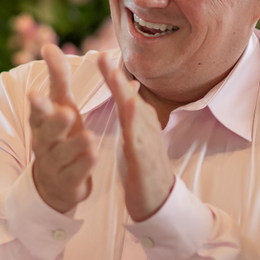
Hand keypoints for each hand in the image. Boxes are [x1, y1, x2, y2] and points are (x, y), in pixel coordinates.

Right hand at [30, 44, 94, 213]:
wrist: (55, 182)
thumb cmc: (61, 134)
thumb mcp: (59, 105)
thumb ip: (57, 77)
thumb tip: (49, 45)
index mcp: (43, 121)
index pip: (38, 110)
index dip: (37, 103)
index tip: (34, 94)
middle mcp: (45, 141)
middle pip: (46, 132)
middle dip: (55, 123)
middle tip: (66, 113)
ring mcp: (54, 163)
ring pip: (62, 154)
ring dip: (75, 145)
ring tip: (88, 137)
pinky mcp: (67, 181)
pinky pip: (74, 174)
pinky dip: (83, 165)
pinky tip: (93, 155)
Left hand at [98, 54, 173, 221]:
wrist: (159, 202)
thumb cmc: (145, 168)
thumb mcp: (135, 137)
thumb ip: (132, 115)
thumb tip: (129, 91)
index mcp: (141, 124)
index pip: (125, 96)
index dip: (113, 77)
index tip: (99, 56)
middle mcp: (147, 130)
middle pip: (131, 99)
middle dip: (117, 79)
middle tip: (102, 57)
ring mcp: (148, 145)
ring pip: (137, 117)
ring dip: (125, 96)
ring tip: (113, 78)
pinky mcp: (146, 163)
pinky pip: (140, 143)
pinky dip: (135, 127)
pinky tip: (129, 114)